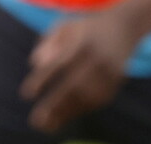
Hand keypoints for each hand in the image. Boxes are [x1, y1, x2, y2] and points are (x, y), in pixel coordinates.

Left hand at [20, 0, 150, 132]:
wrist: (123, 27)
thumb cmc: (84, 28)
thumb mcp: (63, 26)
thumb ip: (47, 43)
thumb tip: (35, 65)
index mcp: (82, 41)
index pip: (59, 63)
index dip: (42, 80)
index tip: (26, 94)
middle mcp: (98, 58)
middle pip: (74, 86)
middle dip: (54, 105)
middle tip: (36, 120)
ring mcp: (110, 72)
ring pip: (86, 98)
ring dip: (66, 113)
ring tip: (47, 125)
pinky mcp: (117, 82)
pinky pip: (97, 101)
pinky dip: (80, 110)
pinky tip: (64, 117)